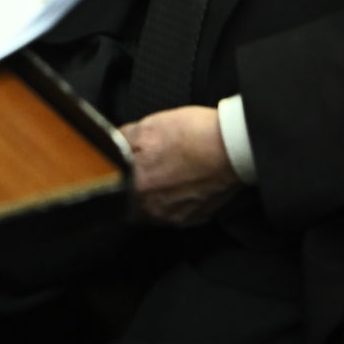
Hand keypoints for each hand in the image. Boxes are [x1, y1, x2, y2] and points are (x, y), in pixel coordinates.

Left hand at [119, 106, 240, 226]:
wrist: (232, 147)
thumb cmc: (192, 134)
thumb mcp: (149, 125)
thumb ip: (123, 139)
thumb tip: (111, 144)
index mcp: (138, 188)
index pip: (112, 194)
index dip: (113, 180)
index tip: (116, 171)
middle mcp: (154, 210)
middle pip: (131, 207)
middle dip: (131, 190)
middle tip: (139, 170)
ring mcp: (176, 217)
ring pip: (153, 212)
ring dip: (153, 197)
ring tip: (162, 174)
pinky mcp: (195, 218)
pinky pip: (175, 213)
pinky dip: (174, 201)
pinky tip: (180, 182)